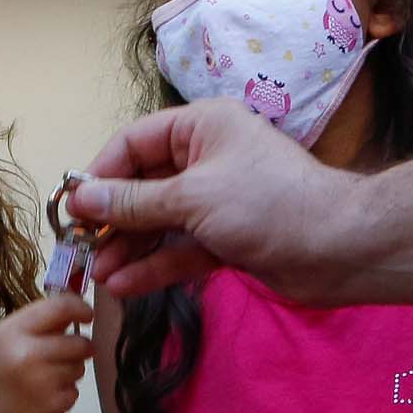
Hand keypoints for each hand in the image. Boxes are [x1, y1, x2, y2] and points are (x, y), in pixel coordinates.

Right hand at [0, 294, 92, 412]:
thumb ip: (34, 325)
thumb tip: (72, 311)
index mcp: (12, 332)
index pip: (61, 307)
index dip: (80, 308)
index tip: (86, 314)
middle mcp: (28, 355)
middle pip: (79, 342)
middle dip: (80, 346)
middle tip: (68, 352)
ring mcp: (43, 383)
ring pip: (79, 367)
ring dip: (69, 371)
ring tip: (41, 379)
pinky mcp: (53, 407)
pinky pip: (74, 392)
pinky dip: (63, 394)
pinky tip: (40, 398)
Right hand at [69, 98, 363, 301]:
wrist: (339, 249)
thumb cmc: (268, 205)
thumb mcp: (192, 197)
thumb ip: (133, 202)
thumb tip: (81, 199)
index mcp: (200, 127)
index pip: (133, 143)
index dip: (100, 174)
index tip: (73, 208)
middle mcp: (205, 158)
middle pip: (143, 186)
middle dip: (112, 220)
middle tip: (80, 249)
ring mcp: (216, 201)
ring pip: (159, 223)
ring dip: (129, 249)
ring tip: (98, 276)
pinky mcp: (226, 238)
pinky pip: (180, 248)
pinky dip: (154, 265)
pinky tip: (125, 285)